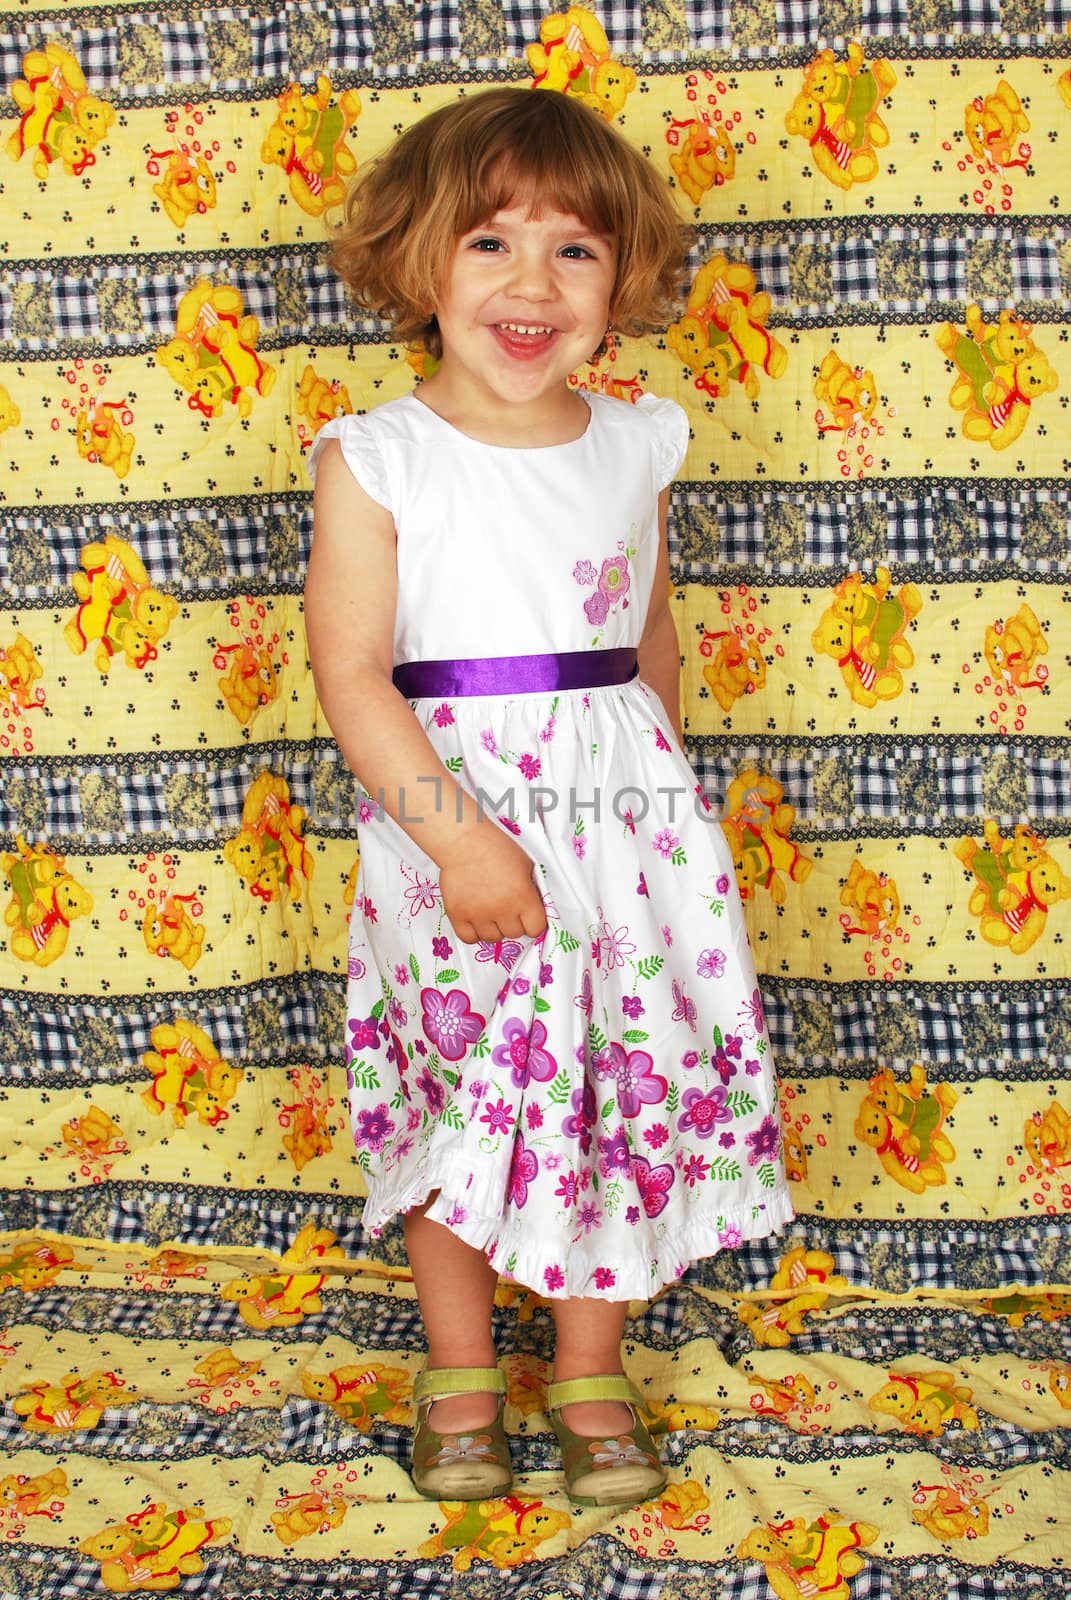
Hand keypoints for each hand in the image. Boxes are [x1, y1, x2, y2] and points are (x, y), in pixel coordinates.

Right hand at [438, 823, 547, 944]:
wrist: (464, 841)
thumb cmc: (496, 847)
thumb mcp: (526, 865)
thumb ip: (532, 890)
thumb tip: (534, 908)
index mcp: (523, 897)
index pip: (536, 929)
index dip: (533, 922)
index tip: (528, 916)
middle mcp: (502, 910)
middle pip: (514, 934)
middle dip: (513, 923)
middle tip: (506, 908)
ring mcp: (479, 915)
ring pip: (492, 939)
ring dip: (494, 928)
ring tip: (490, 912)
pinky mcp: (458, 915)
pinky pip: (469, 938)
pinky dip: (473, 932)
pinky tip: (475, 919)